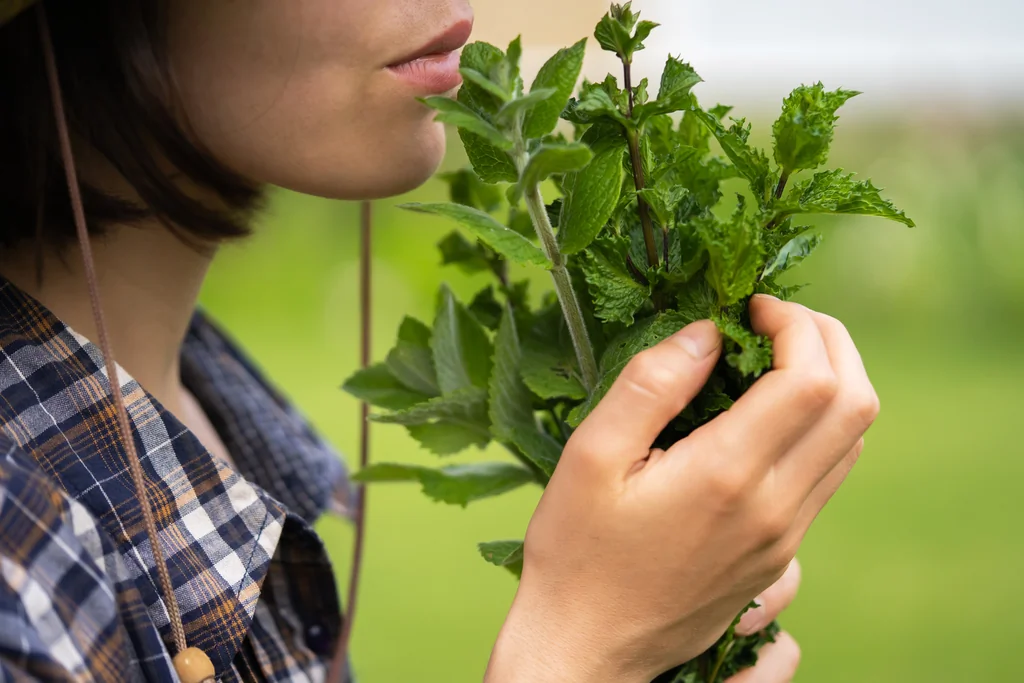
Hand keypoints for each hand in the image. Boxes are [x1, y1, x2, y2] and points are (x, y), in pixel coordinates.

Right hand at [485, 296, 875, 682]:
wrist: (589, 649)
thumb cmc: (577, 552)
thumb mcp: (591, 456)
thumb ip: (651, 384)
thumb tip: (707, 332)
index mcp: (726, 475)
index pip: (811, 378)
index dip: (794, 324)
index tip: (750, 306)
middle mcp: (774, 508)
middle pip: (856, 404)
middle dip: (829, 341)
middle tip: (776, 318)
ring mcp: (785, 538)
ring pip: (852, 441)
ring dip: (832, 382)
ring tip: (775, 357)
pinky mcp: (780, 557)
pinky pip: (829, 476)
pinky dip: (820, 425)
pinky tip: (769, 414)